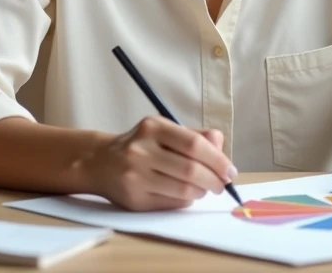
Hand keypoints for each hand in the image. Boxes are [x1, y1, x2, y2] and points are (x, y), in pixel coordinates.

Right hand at [88, 117, 237, 211]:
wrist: (101, 162)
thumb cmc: (142, 145)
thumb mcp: (165, 130)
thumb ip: (195, 136)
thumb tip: (222, 151)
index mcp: (152, 127)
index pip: (194, 144)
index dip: (218, 160)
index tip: (230, 171)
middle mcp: (141, 150)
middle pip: (191, 170)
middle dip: (214, 180)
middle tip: (222, 185)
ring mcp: (135, 176)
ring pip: (183, 190)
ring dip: (201, 192)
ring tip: (204, 189)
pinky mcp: (134, 199)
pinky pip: (171, 203)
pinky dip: (186, 201)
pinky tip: (186, 195)